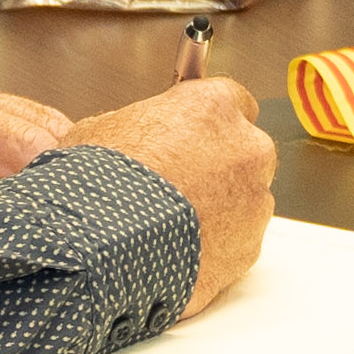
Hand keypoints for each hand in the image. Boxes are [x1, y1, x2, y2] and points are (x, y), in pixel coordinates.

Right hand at [51, 78, 277, 313]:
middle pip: (243, 152)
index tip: (190, 139)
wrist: (103, 246)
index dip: (206, 125)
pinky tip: (179, 252)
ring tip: (172, 226)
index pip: (232, 101)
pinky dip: (216, 248)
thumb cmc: (100, 185)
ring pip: (244, 201)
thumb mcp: (99, 132)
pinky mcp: (250, 247)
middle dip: (218, 167)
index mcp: (213, 106)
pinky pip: (238, 243)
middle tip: (178, 185)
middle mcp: (246, 148)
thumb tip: (124, 134)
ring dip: (219, 210)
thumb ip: (132, 125)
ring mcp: (255, 200)